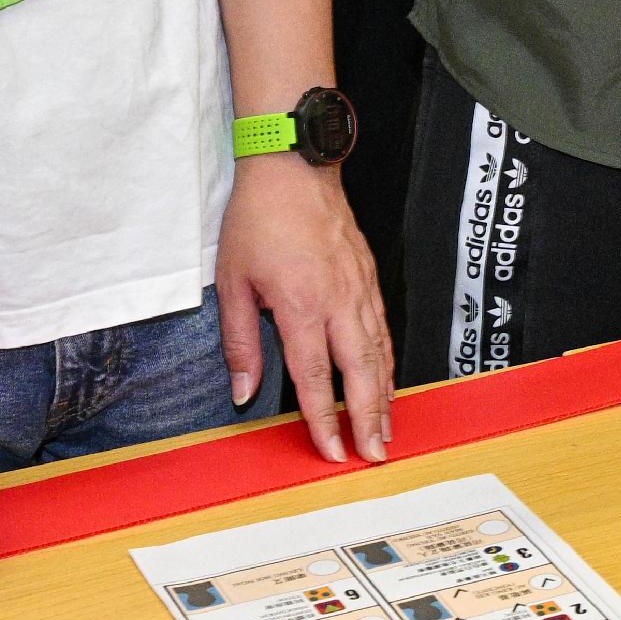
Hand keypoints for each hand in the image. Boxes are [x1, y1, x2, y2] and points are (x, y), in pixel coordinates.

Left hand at [218, 156, 392, 465]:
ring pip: (379, 353)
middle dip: (368, 419)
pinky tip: (386, 381)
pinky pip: (383, 329)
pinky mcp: (369, 277)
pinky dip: (387, 361)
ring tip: (386, 431)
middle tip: (374, 455)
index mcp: (300, 304)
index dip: (322, 420)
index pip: (314, 377)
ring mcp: (359, 288)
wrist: (294, 165)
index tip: (329, 451)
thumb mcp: (233, 281)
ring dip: (384, 397)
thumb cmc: (259, 217)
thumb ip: (241, 342)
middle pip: (360, 372)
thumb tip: (243, 392)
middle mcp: (338, 300)